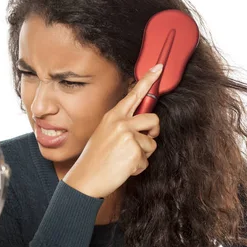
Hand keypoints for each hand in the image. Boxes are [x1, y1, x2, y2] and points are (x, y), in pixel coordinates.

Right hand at [62, 64, 163, 198]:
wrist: (87, 178)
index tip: (159, 67)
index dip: (148, 79)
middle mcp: (120, 122)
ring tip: (123, 159)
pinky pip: (147, 159)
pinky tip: (124, 168)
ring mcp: (128, 135)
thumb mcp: (105, 134)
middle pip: (153, 119)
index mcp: (113, 116)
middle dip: (152, 132)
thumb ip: (123, 125)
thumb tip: (145, 124)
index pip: (134, 94)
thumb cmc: (96, 159)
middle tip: (140, 143)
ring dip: (142, 155)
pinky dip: (138, 167)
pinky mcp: (135, 150)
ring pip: (152, 143)